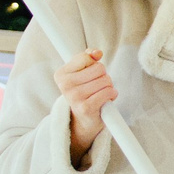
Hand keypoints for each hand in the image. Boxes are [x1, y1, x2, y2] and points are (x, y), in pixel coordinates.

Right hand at [58, 49, 116, 163]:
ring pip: (106, 80)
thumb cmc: (84, 92)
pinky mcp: (86, 108)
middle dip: (103, 76)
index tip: (89, 73)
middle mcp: (65, 85)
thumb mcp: (81, 73)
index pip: (86, 57)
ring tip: (99, 94)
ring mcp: (75, 97)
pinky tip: (105, 100)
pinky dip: (112, 95)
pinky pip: (109, 92)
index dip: (94, 64)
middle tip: (96, 86)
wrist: (83, 120)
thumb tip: (97, 52)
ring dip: (108, 86)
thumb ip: (88, 58)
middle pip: (99, 68)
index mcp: (60, 74)